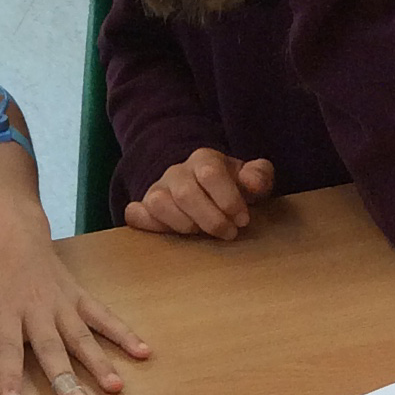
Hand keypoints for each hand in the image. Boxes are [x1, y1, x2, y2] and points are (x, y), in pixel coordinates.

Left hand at [0, 187, 150, 394]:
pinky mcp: (78, 296)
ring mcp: (61, 303)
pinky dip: (123, 332)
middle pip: (52, 348)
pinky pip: (103, 315)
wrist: (10, 224)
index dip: (9, 377)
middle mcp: (35, 310)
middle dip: (65, 378)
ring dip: (100, 362)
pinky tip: (143, 351)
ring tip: (115, 387)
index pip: (6, 350)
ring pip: (82, 336)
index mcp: (3, 312)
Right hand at [125, 149, 274, 240]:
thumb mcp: (251, 179)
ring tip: (201, 234)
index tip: (243, 219)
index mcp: (204, 160)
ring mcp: (157, 189)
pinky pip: (134, 213)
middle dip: (210, 218)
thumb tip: (252, 183)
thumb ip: (259, 176)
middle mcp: (177, 172)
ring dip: (182, 224)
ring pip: (159, 203)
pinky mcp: (143, 207)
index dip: (228, 199)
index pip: (210, 173)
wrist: (202, 188)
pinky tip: (166, 233)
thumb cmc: (231, 188)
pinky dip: (146, 224)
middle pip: (186, 193)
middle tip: (229, 234)